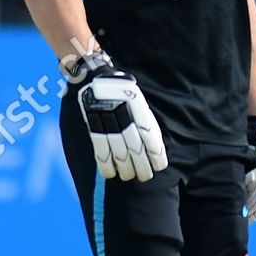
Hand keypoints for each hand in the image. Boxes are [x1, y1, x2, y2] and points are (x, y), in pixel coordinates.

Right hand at [75, 54, 167, 181]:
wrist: (97, 77)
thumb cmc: (125, 92)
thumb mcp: (140, 102)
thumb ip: (146, 122)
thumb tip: (156, 147)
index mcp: (139, 111)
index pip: (150, 136)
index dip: (156, 153)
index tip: (160, 166)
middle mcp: (124, 118)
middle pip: (136, 147)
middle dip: (142, 165)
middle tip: (146, 177)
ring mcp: (108, 123)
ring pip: (119, 151)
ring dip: (125, 167)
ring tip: (130, 177)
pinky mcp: (94, 127)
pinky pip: (100, 149)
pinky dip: (105, 163)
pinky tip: (110, 174)